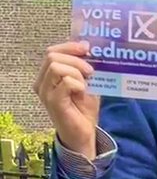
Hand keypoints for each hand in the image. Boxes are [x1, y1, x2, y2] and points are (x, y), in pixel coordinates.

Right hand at [33, 41, 99, 157]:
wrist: (84, 132)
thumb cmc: (84, 108)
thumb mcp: (87, 82)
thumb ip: (85, 67)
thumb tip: (87, 46)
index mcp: (48, 76)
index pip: (52, 52)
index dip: (69, 47)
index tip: (87, 49)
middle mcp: (42, 83)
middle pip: (52, 56)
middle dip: (76, 60)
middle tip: (91, 71)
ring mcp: (45, 93)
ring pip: (56, 67)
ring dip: (77, 72)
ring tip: (87, 83)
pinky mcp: (53, 102)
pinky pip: (65, 83)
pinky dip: (78, 84)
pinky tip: (83, 91)